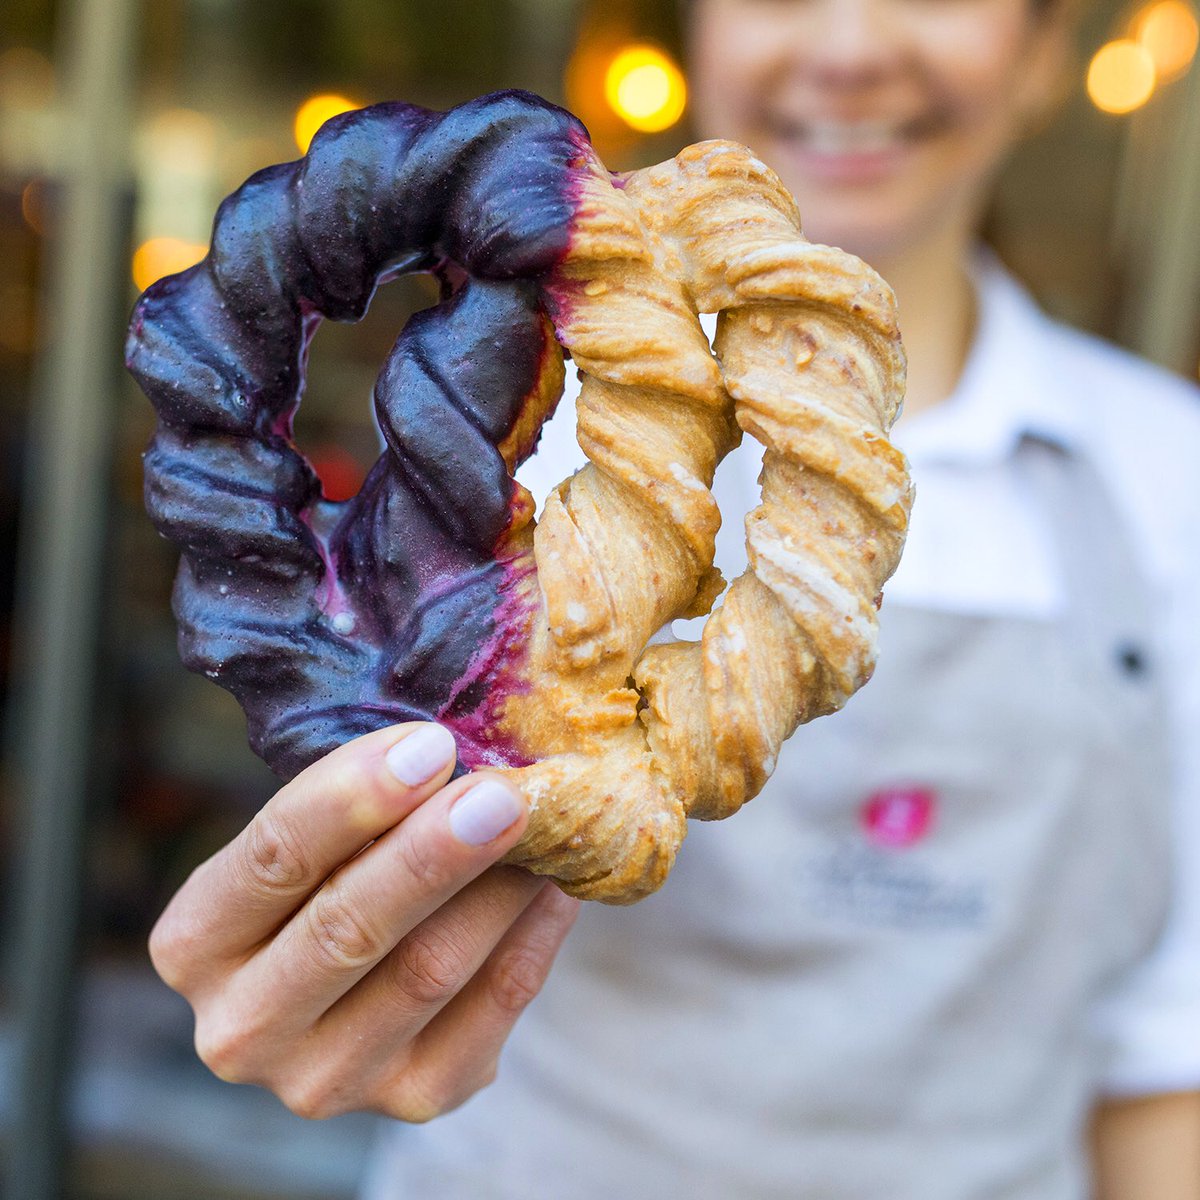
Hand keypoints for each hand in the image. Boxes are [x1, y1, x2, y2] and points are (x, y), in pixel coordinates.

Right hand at [148, 723, 579, 1121]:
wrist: (362, 984)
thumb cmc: (333, 874)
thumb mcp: (315, 839)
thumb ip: (360, 801)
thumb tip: (454, 744)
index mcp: (195, 943)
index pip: (273, 859)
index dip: (354, 799)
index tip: (430, 745)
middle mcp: (241, 1028)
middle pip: (347, 929)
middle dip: (432, 853)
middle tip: (501, 793)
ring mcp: (325, 1078)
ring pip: (428, 970)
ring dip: (497, 888)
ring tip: (545, 824)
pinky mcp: (414, 1096)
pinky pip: (492, 1007)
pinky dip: (532, 935)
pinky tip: (556, 883)